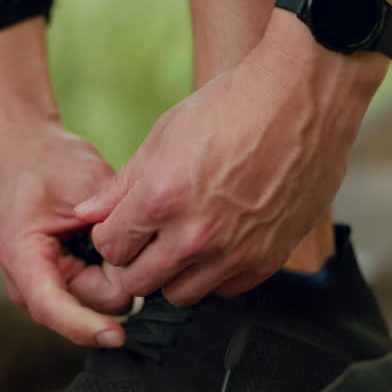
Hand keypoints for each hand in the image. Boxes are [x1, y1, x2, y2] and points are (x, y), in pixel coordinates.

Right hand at [0, 125, 131, 345]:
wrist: (31, 155)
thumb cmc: (53, 164)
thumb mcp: (86, 185)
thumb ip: (110, 229)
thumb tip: (136, 274)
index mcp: (22, 256)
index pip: (52, 308)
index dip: (85, 326)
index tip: (117, 336)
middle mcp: (28, 282)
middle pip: (91, 305)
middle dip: (116, 274)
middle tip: (113, 228)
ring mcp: (44, 289)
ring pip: (101, 301)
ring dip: (114, 270)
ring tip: (100, 230)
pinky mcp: (61, 287)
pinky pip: (100, 292)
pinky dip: (109, 270)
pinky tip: (98, 241)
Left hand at [75, 21, 383, 305]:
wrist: (303, 96)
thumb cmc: (233, 104)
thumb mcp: (165, 135)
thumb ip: (123, 185)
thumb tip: (87, 213)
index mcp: (161, 198)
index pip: (110, 249)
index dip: (110, 237)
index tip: (120, 226)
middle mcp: (196, 235)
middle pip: (138, 284)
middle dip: (133, 263)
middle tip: (145, 241)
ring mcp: (234, 252)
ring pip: (180, 295)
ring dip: (173, 274)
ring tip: (181, 242)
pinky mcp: (268, 259)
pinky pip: (225, 290)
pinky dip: (215, 274)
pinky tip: (218, 242)